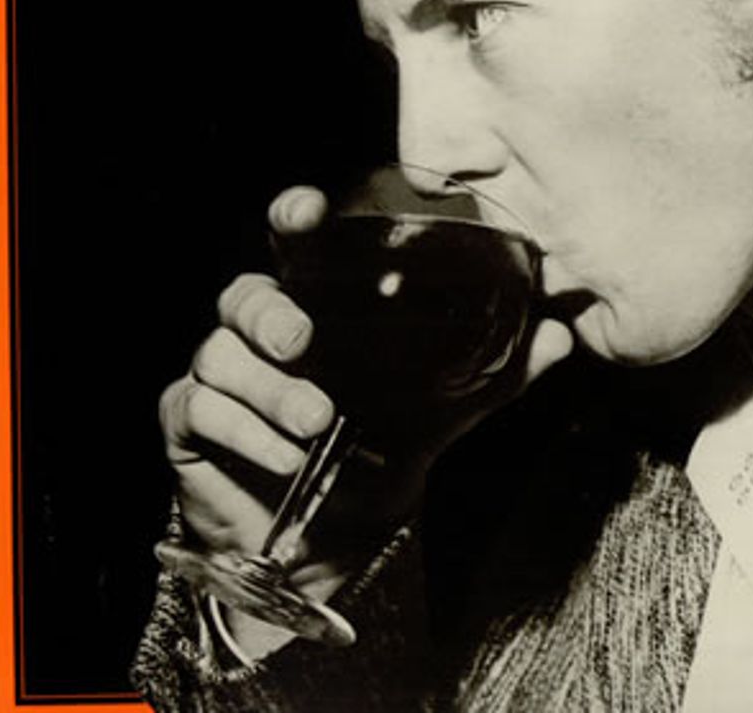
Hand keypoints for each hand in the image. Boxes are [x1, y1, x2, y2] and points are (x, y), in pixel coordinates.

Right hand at [159, 186, 574, 576]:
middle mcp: (263, 331)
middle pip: (244, 294)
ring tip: (316, 426)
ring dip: (268, 390)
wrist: (330, 542)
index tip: (306, 209)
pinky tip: (287, 458)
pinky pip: (198, 408)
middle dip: (271, 314)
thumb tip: (561, 335)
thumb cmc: (377, 454)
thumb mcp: (442, 414)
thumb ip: (498, 374)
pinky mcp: (190, 423)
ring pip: (218, 353)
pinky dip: (244, 432)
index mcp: (317, 308)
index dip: (292, 218)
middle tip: (305, 343)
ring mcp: (220, 375)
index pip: (295, 248)